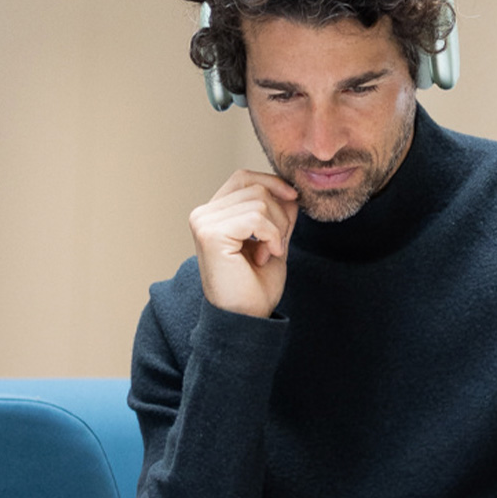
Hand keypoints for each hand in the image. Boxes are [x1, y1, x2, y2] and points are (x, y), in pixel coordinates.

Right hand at [189, 171, 298, 317]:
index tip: (294, 200)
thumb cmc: (255, 287)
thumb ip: (277, 213)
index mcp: (214, 213)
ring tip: (267, 255)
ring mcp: (203, 222)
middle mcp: (203, 214)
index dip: (272, 184)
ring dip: (277, 229)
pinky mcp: (210, 234)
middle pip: (256, 187)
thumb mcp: (273, 240)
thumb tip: (289, 189)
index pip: (244, 178)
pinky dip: (271, 237)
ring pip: (260, 201)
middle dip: (280, 215)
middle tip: (276, 246)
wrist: (246, 319)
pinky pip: (256, 217)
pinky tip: (264, 257)